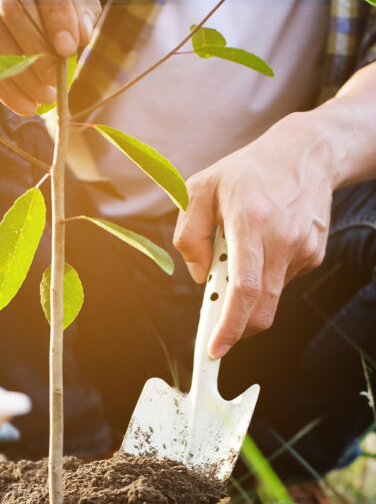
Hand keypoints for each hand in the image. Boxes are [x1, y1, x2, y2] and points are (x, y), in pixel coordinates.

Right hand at [0, 0, 101, 115]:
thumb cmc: (28, 2)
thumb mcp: (58, 1)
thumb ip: (76, 12)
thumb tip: (81, 35)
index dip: (56, 17)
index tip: (67, 48)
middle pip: (12, 10)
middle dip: (37, 52)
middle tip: (54, 84)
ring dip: (20, 74)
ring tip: (43, 99)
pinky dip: (1, 85)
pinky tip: (22, 104)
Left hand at [173, 112, 333, 358]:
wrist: (306, 153)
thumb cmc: (247, 171)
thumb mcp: (199, 190)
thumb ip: (189, 235)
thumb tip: (201, 277)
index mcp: (251, 223)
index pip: (244, 289)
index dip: (230, 326)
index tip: (216, 350)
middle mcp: (282, 240)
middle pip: (261, 308)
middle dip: (236, 328)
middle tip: (217, 327)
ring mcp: (302, 249)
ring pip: (269, 296)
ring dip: (247, 293)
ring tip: (238, 253)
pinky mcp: (313, 255)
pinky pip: (280, 281)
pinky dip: (262, 277)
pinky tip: (260, 246)